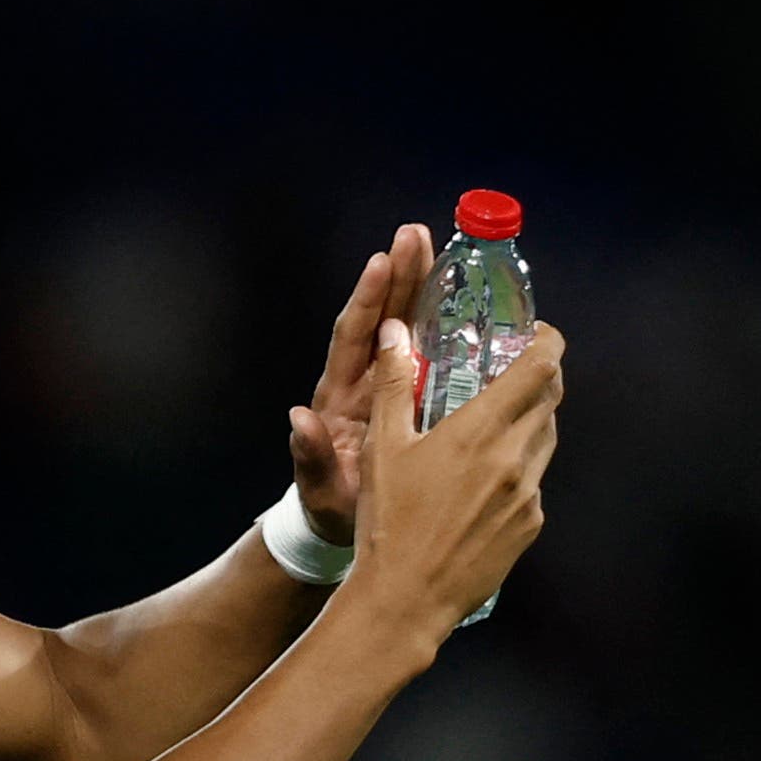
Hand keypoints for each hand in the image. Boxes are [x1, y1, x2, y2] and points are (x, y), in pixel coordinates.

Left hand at [288, 224, 437, 545]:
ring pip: (405, 327)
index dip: (366, 301)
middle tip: (415, 232)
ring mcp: (387, 386)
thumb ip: (310, 457)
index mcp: (340, 398)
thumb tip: (297, 420)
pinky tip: (463, 300)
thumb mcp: (320, 489)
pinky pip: (424, 352)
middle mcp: (363, 382)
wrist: (343, 527)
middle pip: (383, 318)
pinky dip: (439, 323)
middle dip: (399, 276)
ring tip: (434, 245)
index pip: (353, 339)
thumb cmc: (329, 509)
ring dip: (418, 287)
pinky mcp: (408, 397)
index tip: (380, 261)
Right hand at [342, 318, 563, 633]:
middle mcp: (515, 457)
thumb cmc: (389, 520)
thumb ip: (394, 384)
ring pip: (545, 440)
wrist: (407, 596)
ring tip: (495, 426)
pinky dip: (518, 468)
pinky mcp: (530, 524)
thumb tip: (394, 332)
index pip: (539, 369)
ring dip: (529, 423)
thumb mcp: (384, 447)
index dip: (547, 343)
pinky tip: (483, 483)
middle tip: (512, 373)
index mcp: (480, 430)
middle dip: (538, 379)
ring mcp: (528, 494)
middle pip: (550, 400)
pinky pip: (534, 482)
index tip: (537, 334)